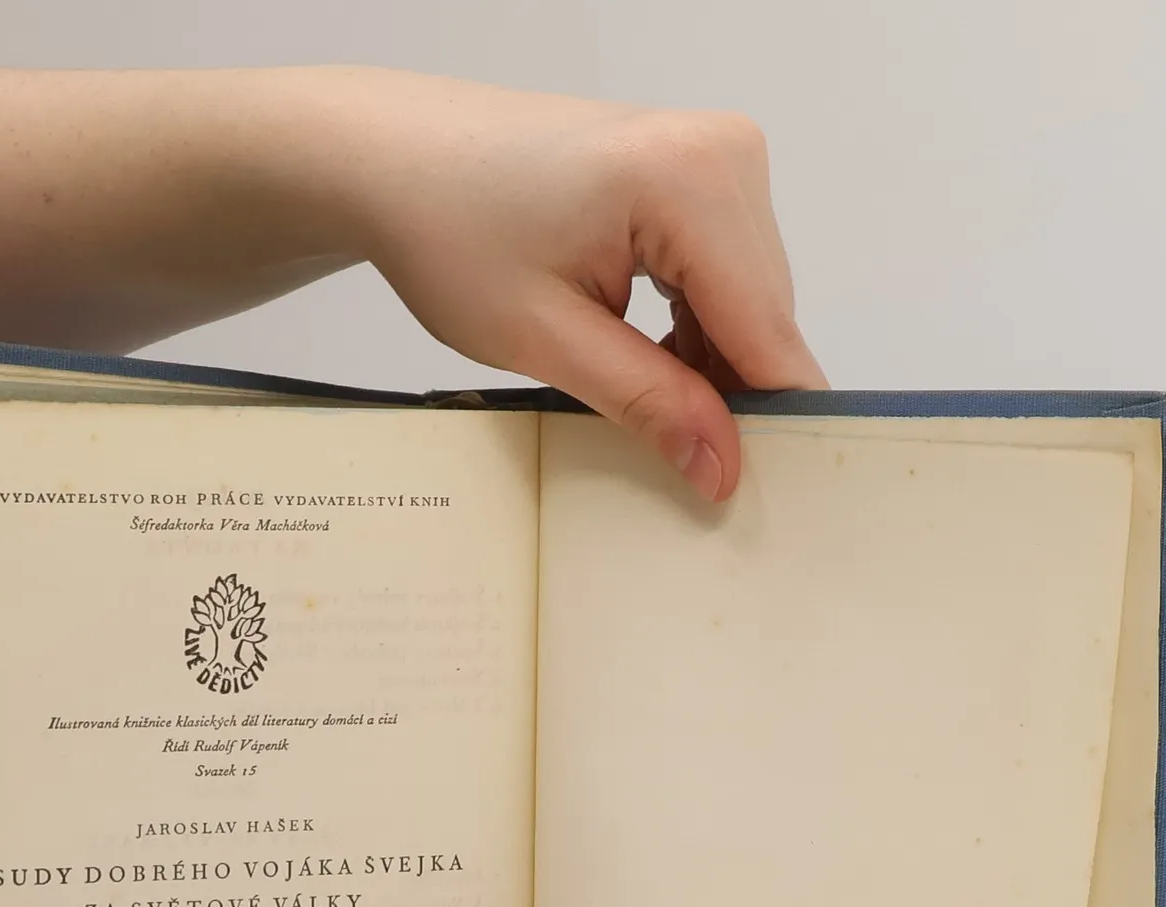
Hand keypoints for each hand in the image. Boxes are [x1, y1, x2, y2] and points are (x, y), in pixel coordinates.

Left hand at [308, 72, 827, 498]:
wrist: (399, 160)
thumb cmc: (448, 230)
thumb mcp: (546, 340)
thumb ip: (648, 403)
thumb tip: (723, 468)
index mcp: (691, 181)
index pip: (766, 331)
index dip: (766, 422)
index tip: (753, 494)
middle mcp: (724, 154)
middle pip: (766, 318)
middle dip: (734, 395)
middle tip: (680, 467)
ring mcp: (716, 155)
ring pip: (750, 302)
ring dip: (712, 364)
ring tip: (644, 402)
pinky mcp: (698, 169)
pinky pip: (726, 274)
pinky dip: (697, 328)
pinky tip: (649, 359)